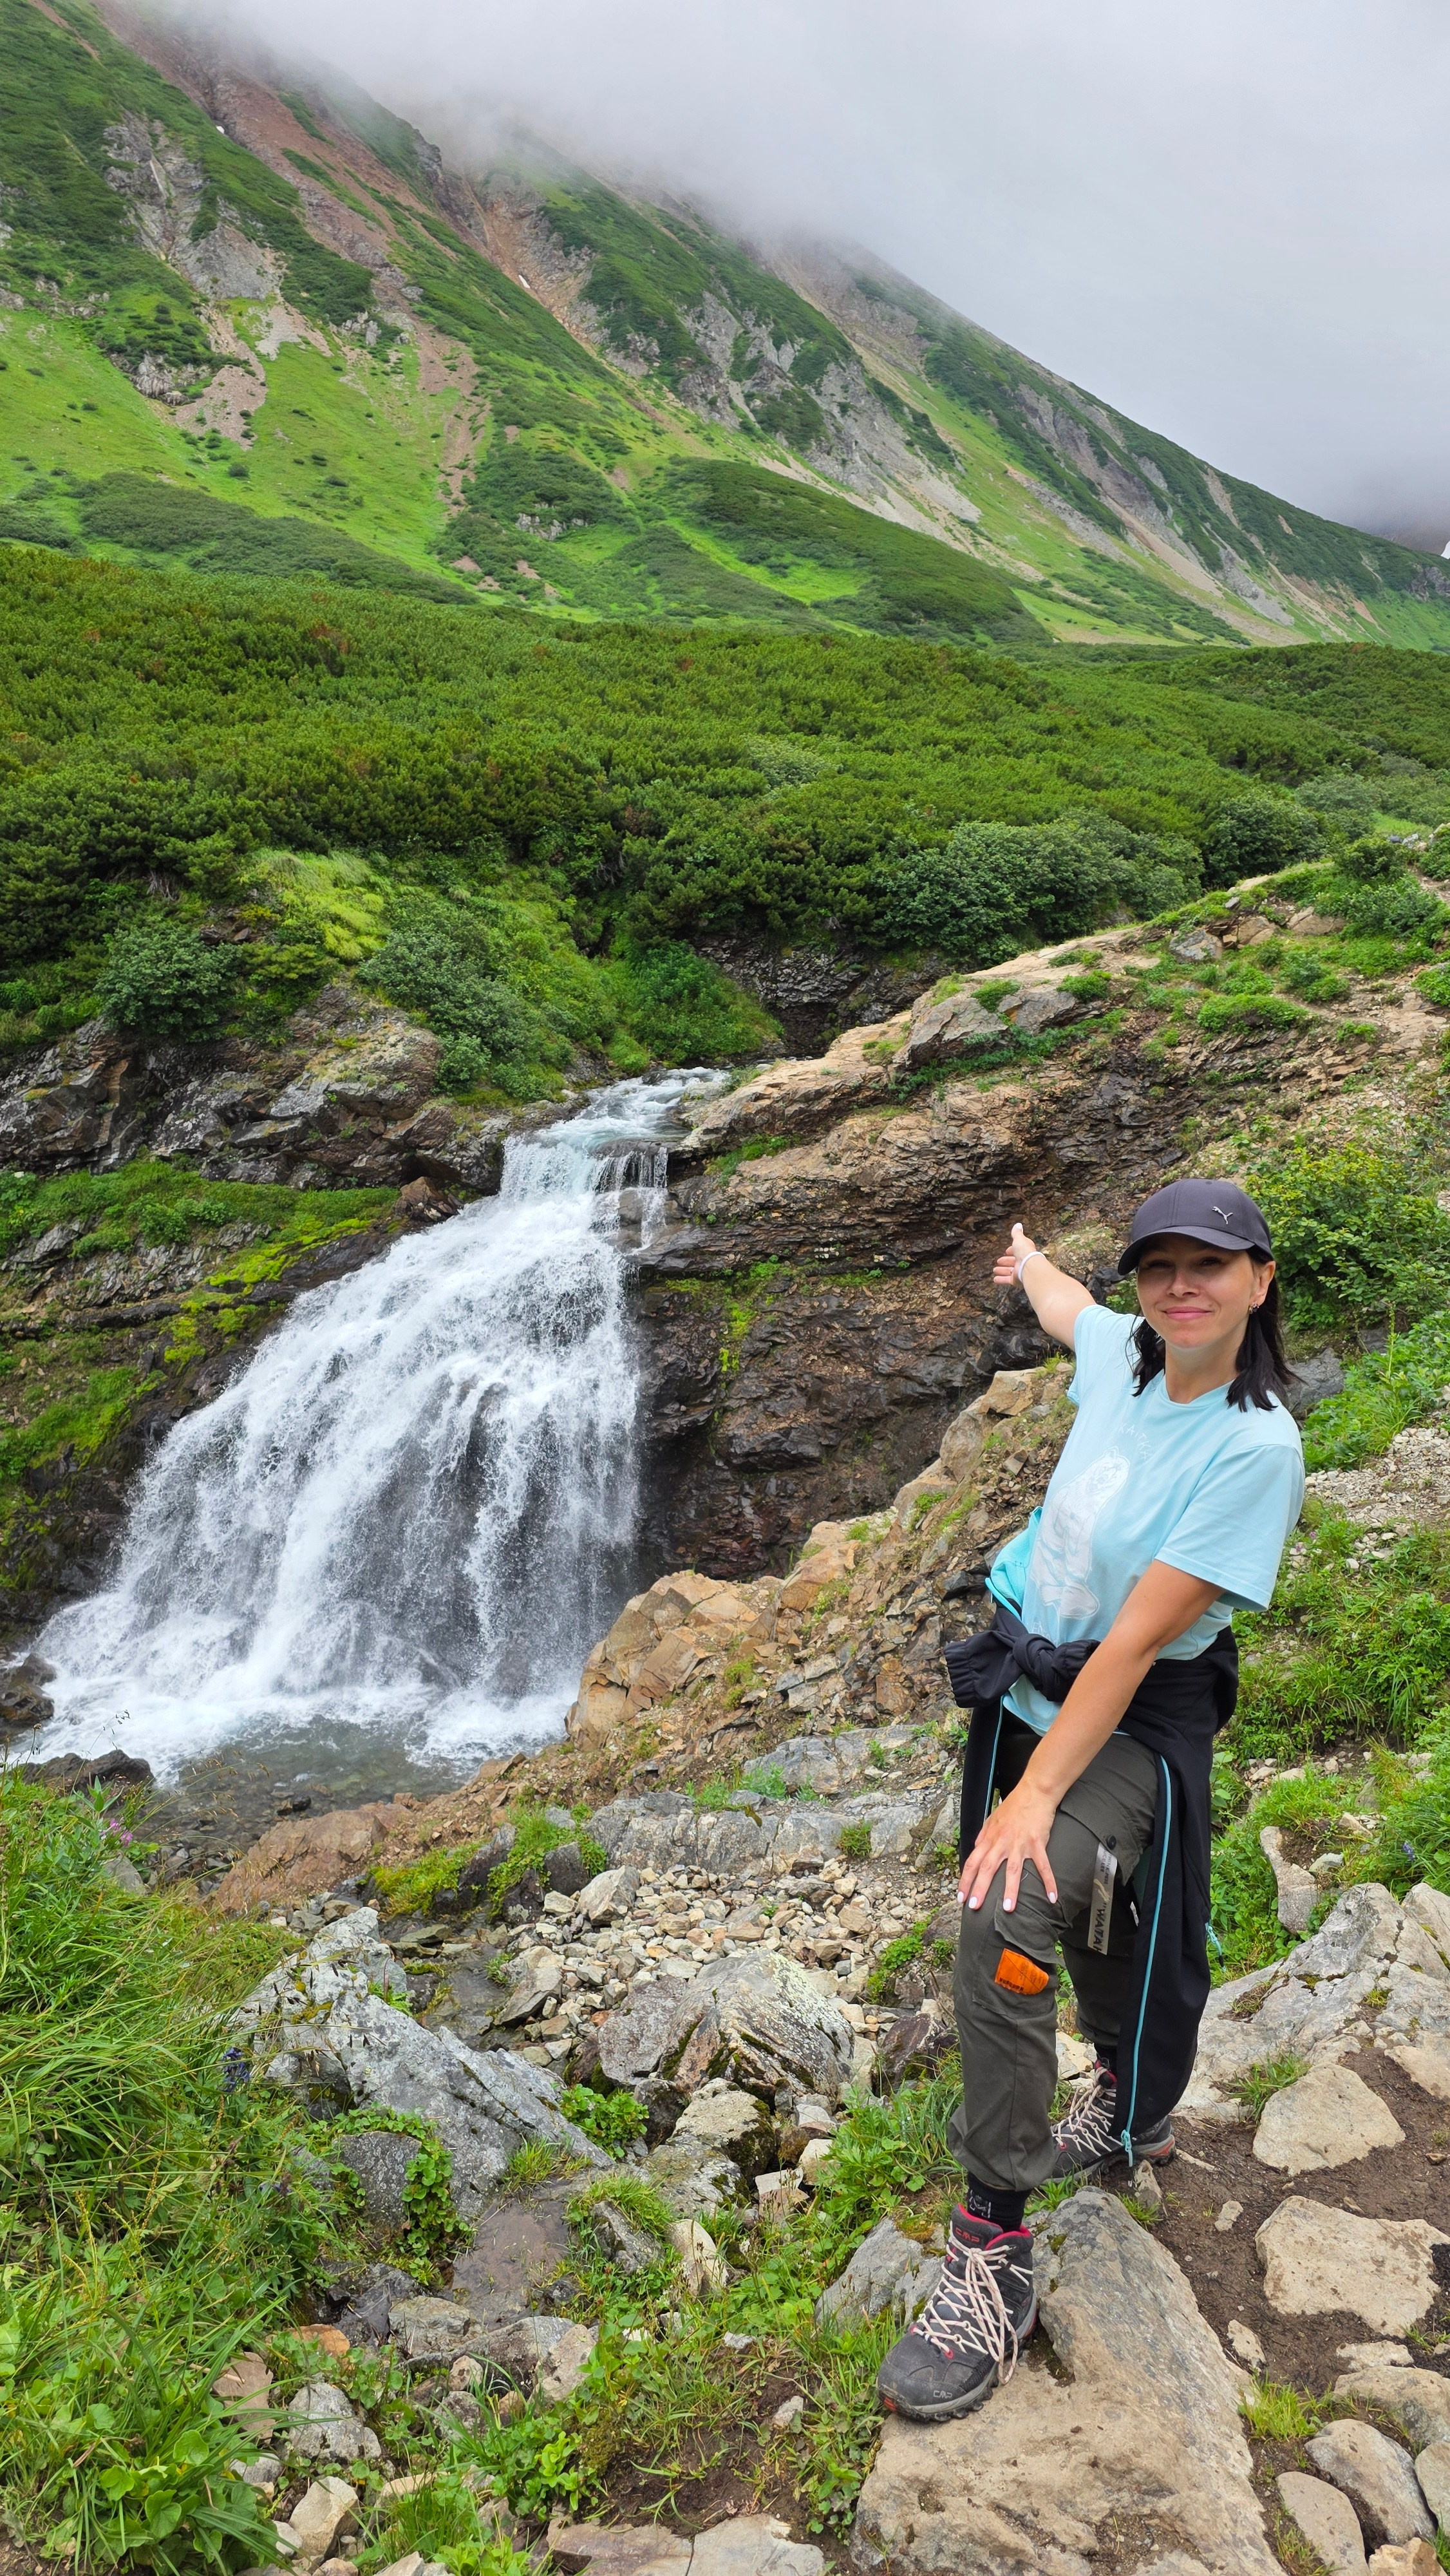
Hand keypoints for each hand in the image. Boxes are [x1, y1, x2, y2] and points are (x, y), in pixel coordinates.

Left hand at [958, 1774, 1058, 1913]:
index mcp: (989, 1838)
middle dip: (980, 1888)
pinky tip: (1052, 1897)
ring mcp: (1019, 1843)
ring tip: (1008, 1909)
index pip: (973, 1862)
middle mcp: (1002, 1842)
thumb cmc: (1013, 1806)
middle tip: (974, 1907)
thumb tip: (975, 1850)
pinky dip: (1049, 1882)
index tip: (961, 1896)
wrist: (1034, 1792)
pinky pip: (1043, 1866)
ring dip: (1010, 1890)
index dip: (965, 1880)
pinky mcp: (1037, 1843)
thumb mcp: (992, 1820)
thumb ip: (983, 1836)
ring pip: (1013, 1870)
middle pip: (987, 1868)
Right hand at [993, 1221, 1036, 1288]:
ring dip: (1002, 1270)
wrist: (1029, 1266)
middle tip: (999, 1261)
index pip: (1018, 1251)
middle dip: (1006, 1261)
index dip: (1012, 1250)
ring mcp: (1019, 1271)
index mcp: (1025, 1251)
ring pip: (1009, 1271)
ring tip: (995, 1270)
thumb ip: (1017, 1233)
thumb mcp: (1019, 1239)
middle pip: (1013, 1262)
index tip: (1007, 1251)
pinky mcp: (1016, 1279)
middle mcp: (1022, 1261)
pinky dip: (1001, 1279)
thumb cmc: (1025, 1251)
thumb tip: (1018, 1225)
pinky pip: (1008, 1279)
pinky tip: (995, 1279)